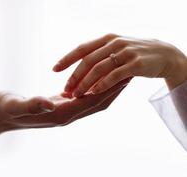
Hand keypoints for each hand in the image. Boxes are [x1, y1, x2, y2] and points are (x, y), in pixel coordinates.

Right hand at [0, 79, 128, 146]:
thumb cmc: (3, 109)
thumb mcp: (15, 105)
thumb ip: (31, 105)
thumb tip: (47, 103)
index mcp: (59, 114)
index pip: (91, 102)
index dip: (109, 89)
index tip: (125, 76)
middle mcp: (65, 115)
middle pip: (97, 102)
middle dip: (115, 89)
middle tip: (131, 73)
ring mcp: (62, 112)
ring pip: (91, 101)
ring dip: (107, 89)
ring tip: (119, 74)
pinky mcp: (57, 106)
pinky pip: (81, 98)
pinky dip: (93, 88)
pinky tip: (97, 78)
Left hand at [53, 34, 186, 96]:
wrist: (163, 53)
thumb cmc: (134, 52)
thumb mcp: (116, 47)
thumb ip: (99, 54)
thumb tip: (80, 67)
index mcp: (106, 39)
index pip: (82, 49)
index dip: (67, 59)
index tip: (54, 69)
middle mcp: (114, 43)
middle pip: (88, 60)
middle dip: (74, 76)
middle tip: (65, 89)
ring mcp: (125, 53)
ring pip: (99, 69)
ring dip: (85, 83)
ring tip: (76, 95)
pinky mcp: (135, 64)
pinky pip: (115, 75)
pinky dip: (102, 84)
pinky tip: (93, 92)